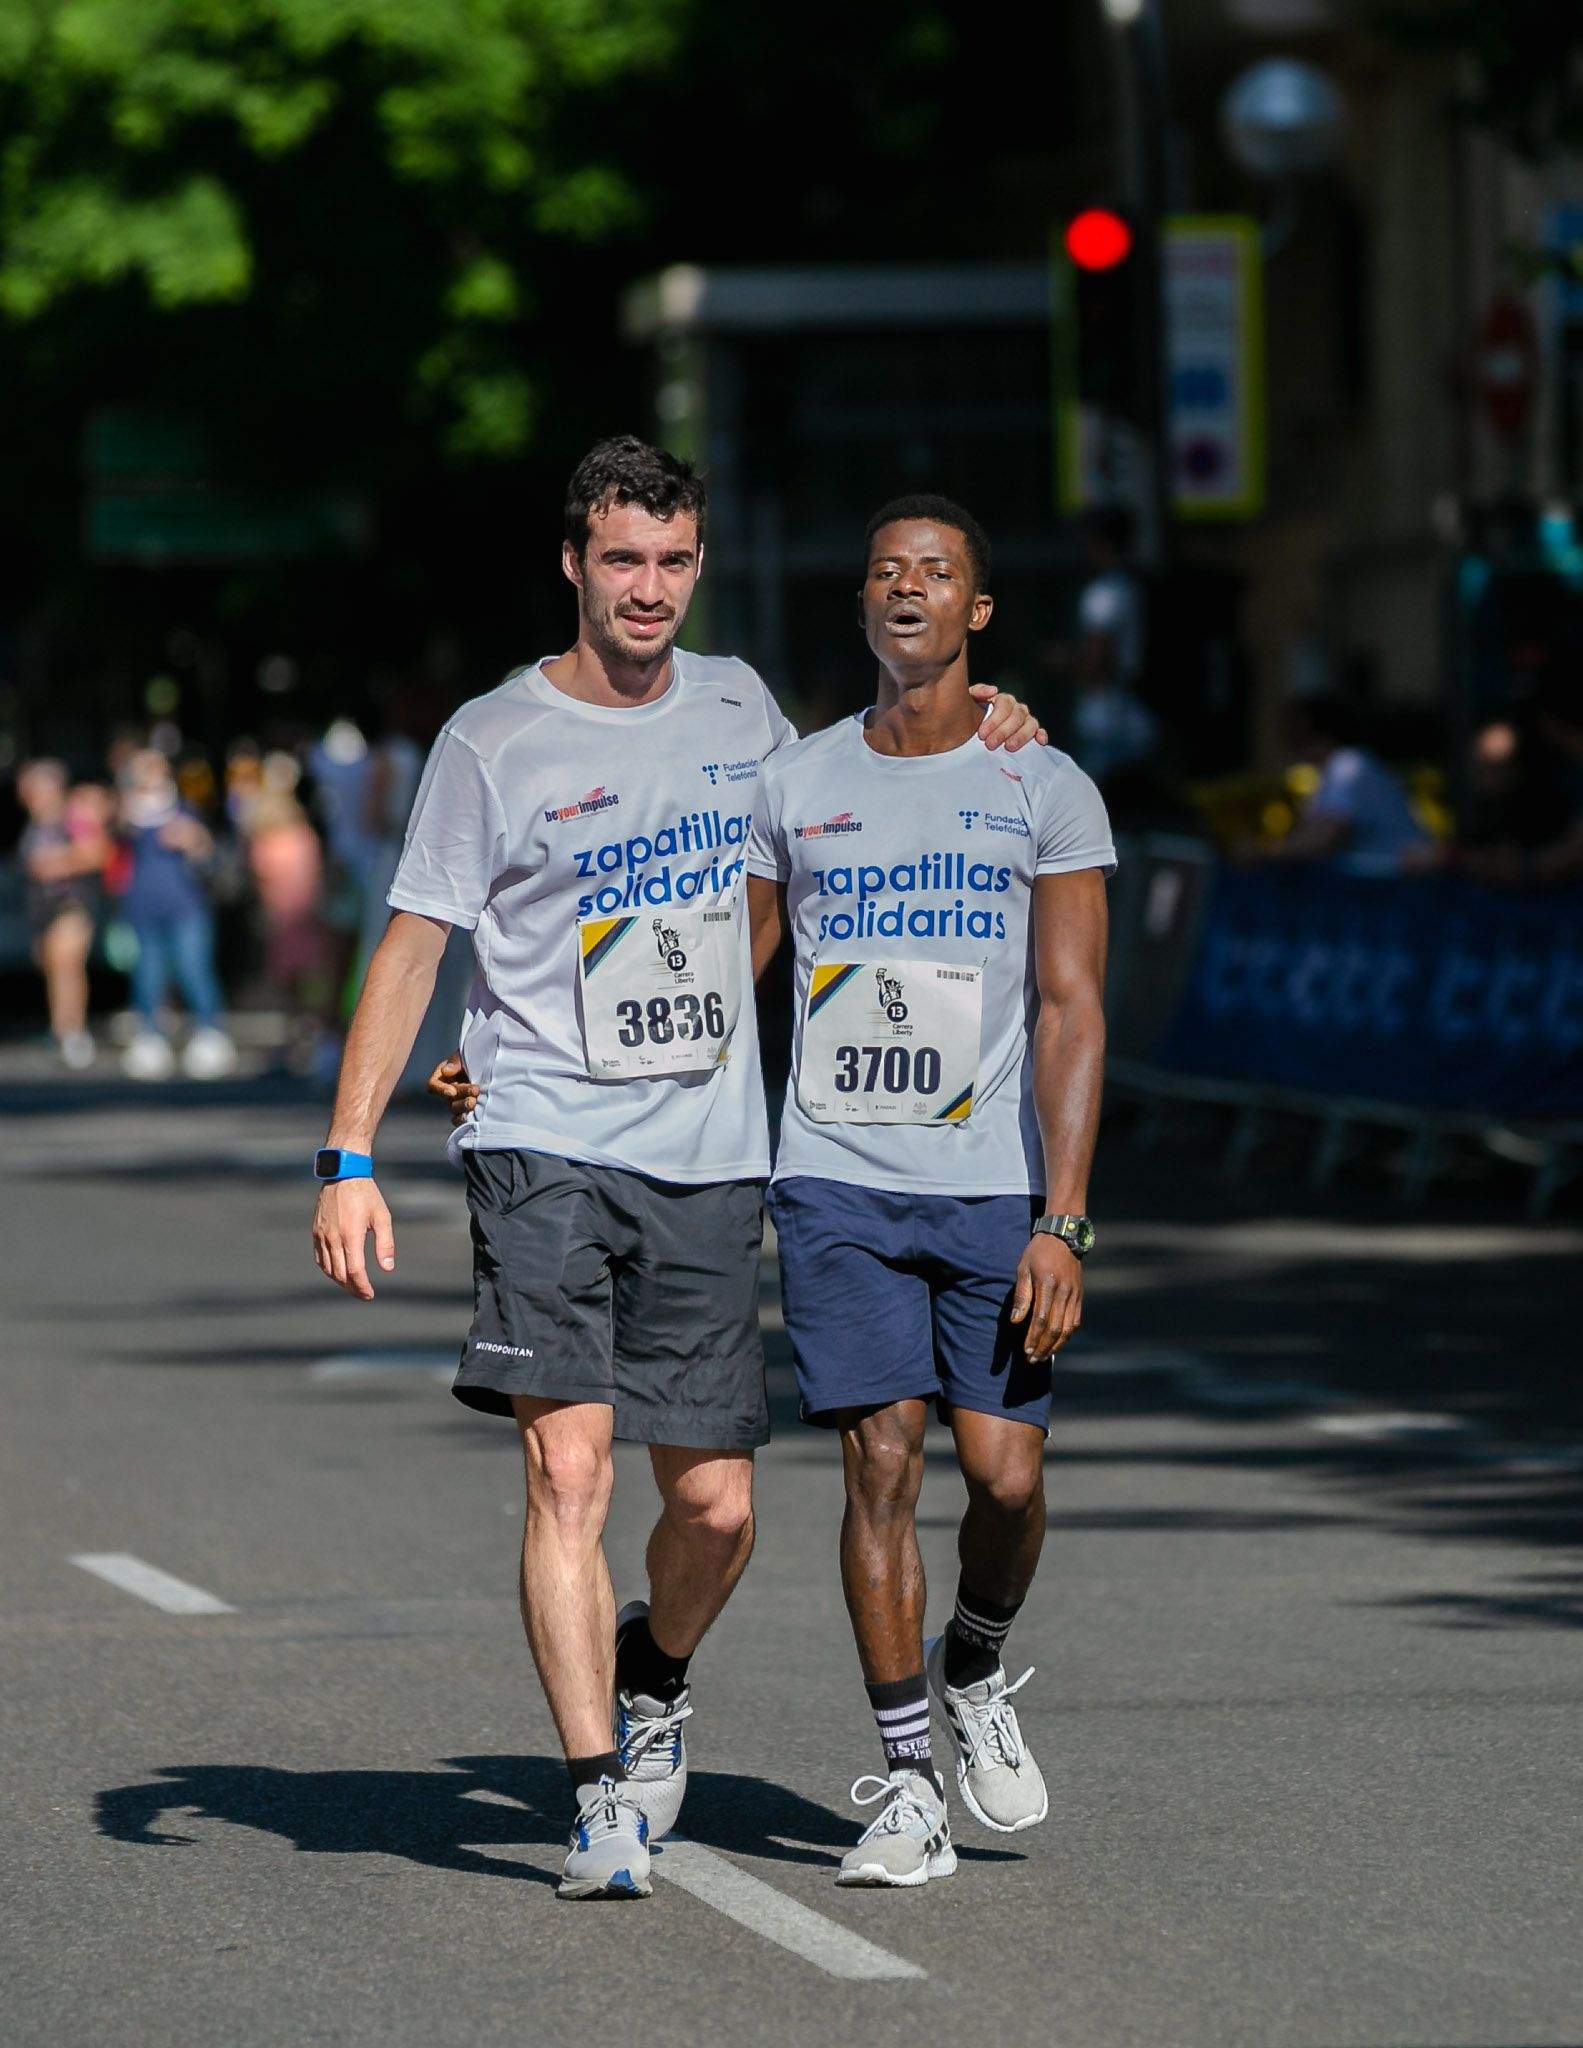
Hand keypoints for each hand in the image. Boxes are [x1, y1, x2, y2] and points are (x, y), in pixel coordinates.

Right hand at [312, 1179, 395, 1299]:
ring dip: (340, 1281)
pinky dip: (328, 1269)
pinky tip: (338, 1272)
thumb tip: (387, 1268)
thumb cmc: (367, 1195)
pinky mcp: (315, 1232)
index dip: (362, 1287)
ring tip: (354, 1285)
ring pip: (327, 1269)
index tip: (370, 1295)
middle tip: (364, 1294)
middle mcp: (333, 1238)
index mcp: (351, 1235)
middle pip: (340, 1274)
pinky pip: (319, 1258)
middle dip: (352, 1288)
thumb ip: (385, 1244)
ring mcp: (321, 1235)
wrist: (343, 1175)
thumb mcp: (382, 1217)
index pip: (354, 1271)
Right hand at [427, 1051, 479, 1126]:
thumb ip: (455, 1062)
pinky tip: (472, 1118)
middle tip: (475, 1091)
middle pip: (449, 1098)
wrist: (491, 1063)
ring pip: (455, 1108)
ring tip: (475, 1101)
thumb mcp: (465, 1055)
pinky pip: (459, 1118)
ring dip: (464, 1106)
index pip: (434, 1085)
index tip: (452, 1091)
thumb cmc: (475, 1056)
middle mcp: (448, 1089)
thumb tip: (446, 1071)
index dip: (441, 1090)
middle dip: (462, 1094)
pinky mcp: (466, 1109)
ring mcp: (457, 1100)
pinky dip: (464, 1120)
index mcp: (443, 1075)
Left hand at [969, 684, 1047, 752]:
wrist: (969, 730)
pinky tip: (1040, 741)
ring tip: (1008, 747)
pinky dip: (1041, 735)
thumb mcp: (968, 701)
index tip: (982, 734)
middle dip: (1003, 731)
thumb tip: (993, 691)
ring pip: (1030, 723)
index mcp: (1003, 701)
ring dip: (1021, 736)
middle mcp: (1016, 709)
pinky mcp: (1030, 732)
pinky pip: (1038, 731)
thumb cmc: (969, 715)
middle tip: (989, 745)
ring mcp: (1024, 720)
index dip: (994, 720)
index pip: (1005, 705)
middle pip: (1017, 716)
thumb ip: (978, 692)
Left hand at [1009, 1234, 1081, 1359]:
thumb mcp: (1023, 1268)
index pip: (1041, 1319)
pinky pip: (1075, 1321)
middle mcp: (1064, 1292)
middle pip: (1055, 1328)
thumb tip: (1016, 1321)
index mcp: (1048, 1284)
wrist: (1064, 1237)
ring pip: (1067, 1328)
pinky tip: (1057, 1344)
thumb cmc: (1038, 1252)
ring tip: (1043, 1357)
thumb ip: (1021, 1295)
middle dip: (1043, 1347)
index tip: (1024, 1350)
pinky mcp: (1080, 1296)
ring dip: (1055, 1346)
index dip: (1033, 1337)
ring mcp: (1074, 1295)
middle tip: (1032, 1360)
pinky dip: (1066, 1336)